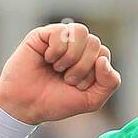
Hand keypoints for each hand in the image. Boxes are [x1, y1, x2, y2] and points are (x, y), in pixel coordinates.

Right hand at [0, 21, 120, 124]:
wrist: (27, 105)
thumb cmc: (56, 102)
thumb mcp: (91, 100)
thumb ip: (110, 83)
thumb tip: (103, 60)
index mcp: (89, 59)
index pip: (103, 53)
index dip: (94, 73)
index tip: (78, 86)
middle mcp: (76, 46)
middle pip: (94, 42)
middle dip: (82, 67)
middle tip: (67, 80)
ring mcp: (60, 38)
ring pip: (81, 32)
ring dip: (71, 57)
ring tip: (58, 69)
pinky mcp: (43, 34)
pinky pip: (61, 31)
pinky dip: (56, 50)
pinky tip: (47, 59)